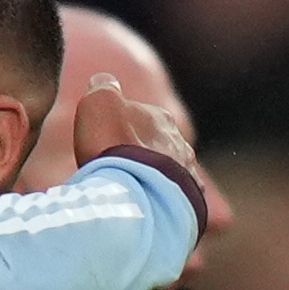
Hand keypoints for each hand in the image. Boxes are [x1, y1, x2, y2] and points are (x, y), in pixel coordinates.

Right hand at [67, 74, 223, 230]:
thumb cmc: (113, 147)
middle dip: (141, 156)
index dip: (120, 130)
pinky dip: (163, 202)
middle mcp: (179, 142)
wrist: (137, 191)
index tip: (105, 144)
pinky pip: (175, 200)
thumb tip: (105, 80)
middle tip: (118, 171)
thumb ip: (103, 88)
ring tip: (133, 194)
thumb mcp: (98, 104)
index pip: (141, 117)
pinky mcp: (189, 203)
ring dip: (153, 180)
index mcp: (159, 117)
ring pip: (170, 173)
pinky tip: (150, 209)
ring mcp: (187, 174)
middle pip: (157, 146)